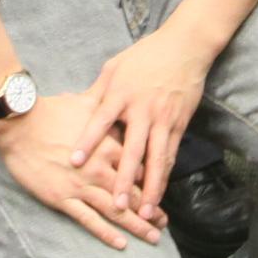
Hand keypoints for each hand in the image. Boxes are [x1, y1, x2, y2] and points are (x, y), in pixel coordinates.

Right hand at [0, 92, 163, 250]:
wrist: (19, 125)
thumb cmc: (53, 112)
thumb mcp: (87, 102)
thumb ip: (109, 100)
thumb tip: (122, 82)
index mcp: (109, 146)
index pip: (139, 167)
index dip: (153, 181)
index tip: (162, 191)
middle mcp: (100, 168)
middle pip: (133, 193)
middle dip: (150, 209)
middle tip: (164, 221)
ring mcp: (81, 185)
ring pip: (115, 210)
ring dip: (136, 225)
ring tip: (153, 237)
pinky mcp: (62, 198)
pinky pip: (88, 220)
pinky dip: (106, 233)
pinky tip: (121, 244)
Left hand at [73, 30, 214, 222]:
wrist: (185, 45)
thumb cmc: (145, 55)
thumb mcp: (115, 67)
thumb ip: (97, 92)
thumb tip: (72, 107)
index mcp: (121, 94)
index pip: (100, 121)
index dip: (87, 142)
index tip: (73, 162)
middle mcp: (142, 110)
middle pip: (132, 150)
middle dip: (124, 180)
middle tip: (115, 206)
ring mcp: (163, 119)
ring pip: (156, 159)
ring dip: (151, 188)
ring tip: (145, 212)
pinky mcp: (180, 123)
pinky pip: (171, 154)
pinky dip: (165, 175)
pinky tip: (160, 194)